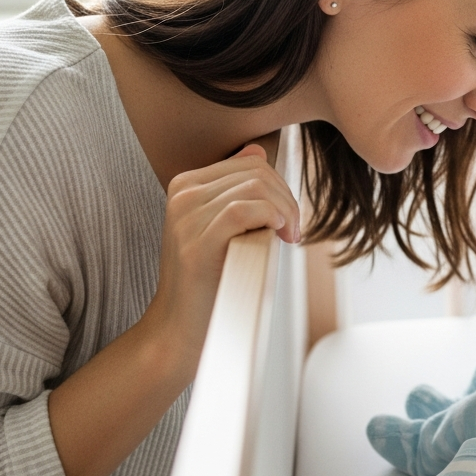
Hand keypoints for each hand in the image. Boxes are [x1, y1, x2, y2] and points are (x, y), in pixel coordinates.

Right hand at [146, 143, 301, 354]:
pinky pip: (245, 210)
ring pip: (255, 187)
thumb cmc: (211, 278)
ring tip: (288, 237)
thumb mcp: (221, 225)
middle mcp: (182, 193)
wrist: (182, 326)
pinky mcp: (196, 242)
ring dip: (285, 211)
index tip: (286, 218)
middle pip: (256, 171)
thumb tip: (256, 149)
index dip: (279, 186)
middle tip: (293, 231)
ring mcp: (186, 216)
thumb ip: (236, 189)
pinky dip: (272, 217)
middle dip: (287, 198)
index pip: (249, 162)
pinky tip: (279, 235)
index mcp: (186, 184)